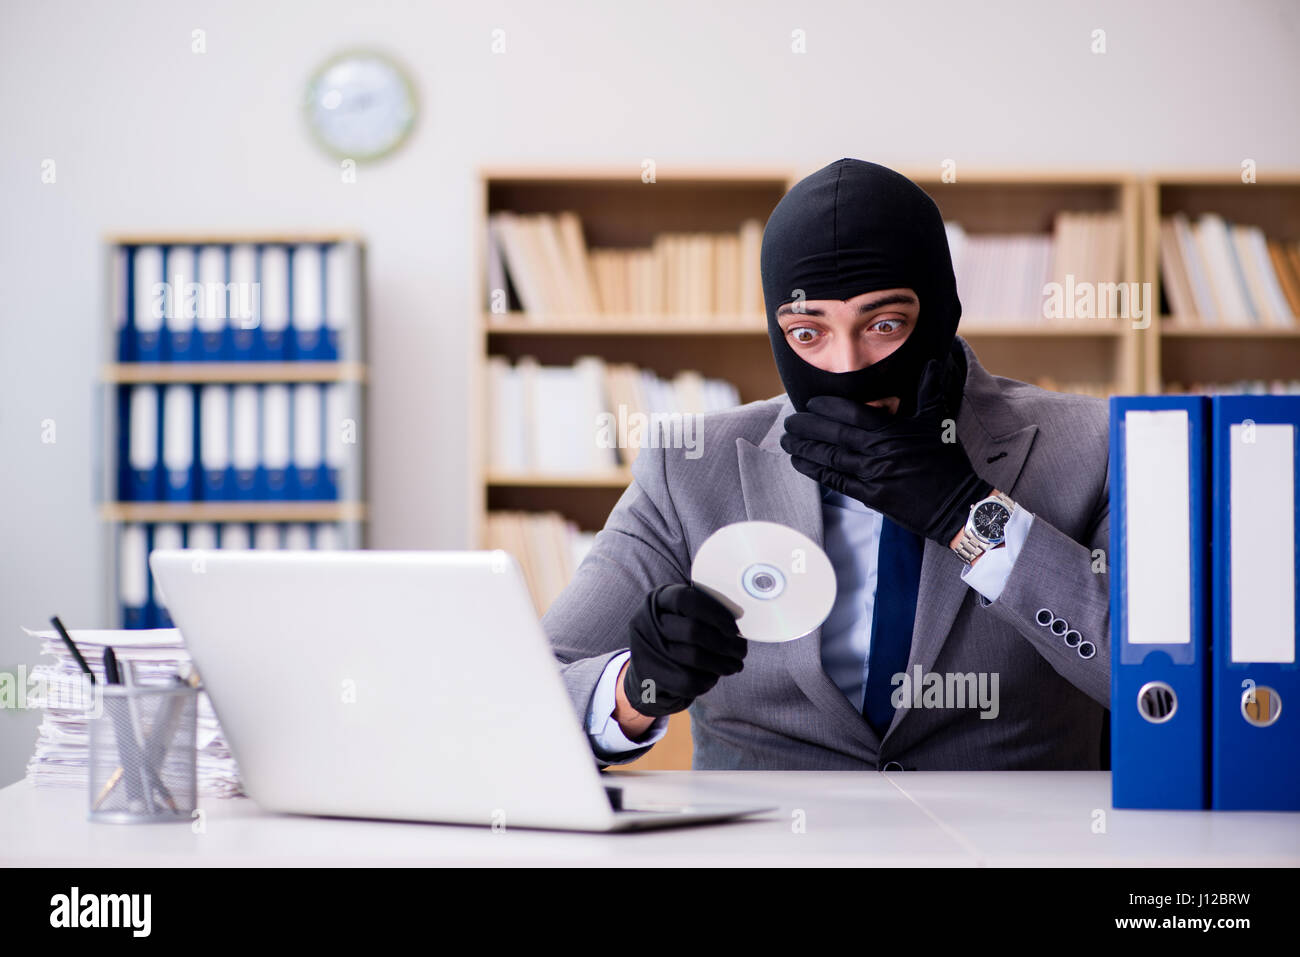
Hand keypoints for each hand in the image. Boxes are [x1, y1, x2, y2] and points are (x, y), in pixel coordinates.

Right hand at [623, 583, 746, 717]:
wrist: (647, 667)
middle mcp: (646, 622)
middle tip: (742, 651)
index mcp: (658, 600)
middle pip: (693, 631)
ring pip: (693, 657)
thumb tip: (739, 620)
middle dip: (724, 644)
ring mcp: (646, 650)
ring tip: (735, 665)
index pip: (686, 599)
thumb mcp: (680, 614)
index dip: (714, 613)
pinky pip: (687, 680)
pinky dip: (707, 680)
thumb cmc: (674, 636)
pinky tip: (713, 676)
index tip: (734, 628)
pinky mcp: (651, 676)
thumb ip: (703, 611)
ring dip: (722, 664)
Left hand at [779, 357, 992, 545]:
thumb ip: (929, 391)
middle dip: (806, 426)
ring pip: (829, 458)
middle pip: (833, 434)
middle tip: (788, 421)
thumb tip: (933, 362)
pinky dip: (814, 471)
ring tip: (786, 440)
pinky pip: (835, 481)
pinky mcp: (871, 497)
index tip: (809, 403)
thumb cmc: (947, 462)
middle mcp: (878, 451)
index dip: (826, 407)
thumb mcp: (937, 422)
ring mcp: (873, 475)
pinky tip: (799, 463)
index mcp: (892, 430)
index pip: (851, 412)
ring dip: (804, 448)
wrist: (958, 504)